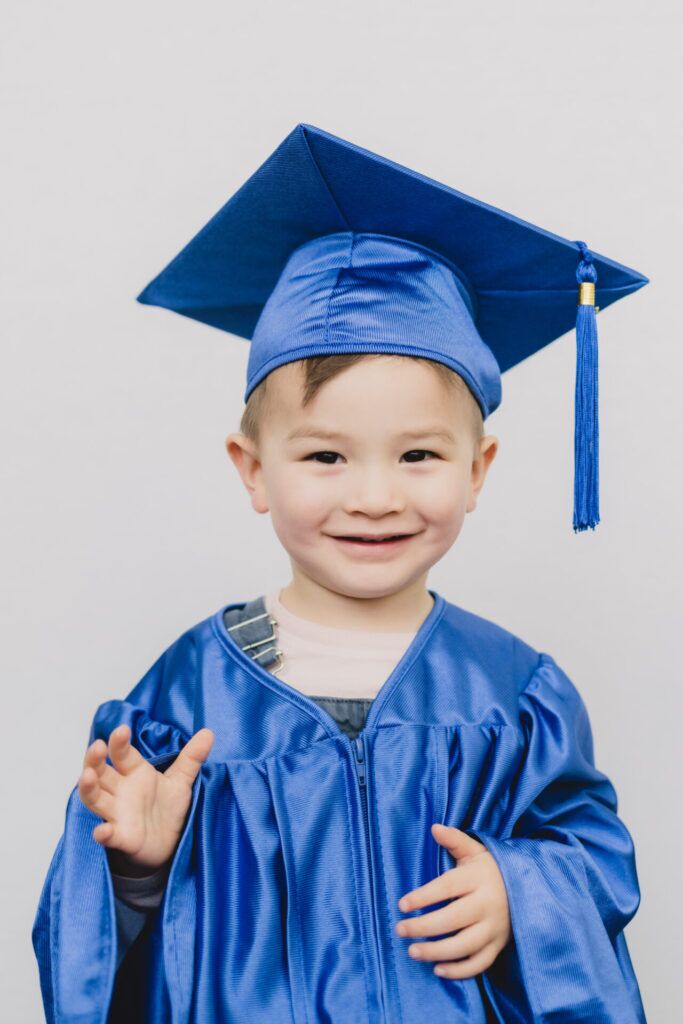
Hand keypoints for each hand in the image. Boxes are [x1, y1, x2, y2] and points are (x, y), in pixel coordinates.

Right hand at [78, 723, 213, 872]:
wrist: (170, 844)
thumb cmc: (168, 808)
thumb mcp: (181, 781)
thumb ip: (191, 757)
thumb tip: (208, 732)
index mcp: (135, 773)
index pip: (122, 754)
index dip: (119, 742)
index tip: (121, 729)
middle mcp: (121, 791)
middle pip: (100, 772)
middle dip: (95, 760)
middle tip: (96, 747)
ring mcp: (118, 814)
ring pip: (95, 799)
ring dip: (88, 788)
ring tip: (86, 776)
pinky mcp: (122, 838)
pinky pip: (109, 835)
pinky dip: (103, 833)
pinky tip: (102, 831)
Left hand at [394, 823, 510, 979]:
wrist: (528, 888)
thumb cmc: (491, 869)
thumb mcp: (475, 851)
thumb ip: (454, 840)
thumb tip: (434, 827)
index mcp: (479, 878)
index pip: (447, 888)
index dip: (423, 896)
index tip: (402, 904)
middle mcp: (488, 904)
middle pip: (453, 919)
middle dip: (424, 927)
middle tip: (400, 929)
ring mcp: (495, 928)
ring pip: (465, 945)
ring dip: (437, 952)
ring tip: (412, 951)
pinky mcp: (499, 946)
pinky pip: (480, 963)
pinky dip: (460, 971)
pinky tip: (438, 970)